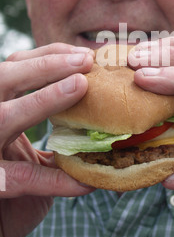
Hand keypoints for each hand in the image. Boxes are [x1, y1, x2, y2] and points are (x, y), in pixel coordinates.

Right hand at [0, 43, 94, 236]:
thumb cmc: (13, 178)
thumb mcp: (30, 148)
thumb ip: (53, 130)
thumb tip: (100, 111)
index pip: (14, 68)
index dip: (46, 57)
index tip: (83, 55)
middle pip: (3, 78)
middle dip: (45, 65)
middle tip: (85, 61)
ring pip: (5, 116)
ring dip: (44, 98)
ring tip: (80, 85)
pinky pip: (22, 178)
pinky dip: (56, 180)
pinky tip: (86, 181)